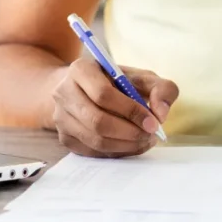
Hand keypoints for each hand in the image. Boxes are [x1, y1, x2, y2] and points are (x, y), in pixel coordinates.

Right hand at [52, 60, 178, 157]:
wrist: (85, 89)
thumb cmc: (117, 82)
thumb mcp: (141, 76)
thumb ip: (160, 88)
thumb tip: (160, 113)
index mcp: (80, 69)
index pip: (103, 94)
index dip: (130, 111)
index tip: (153, 122)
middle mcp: (64, 92)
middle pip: (97, 121)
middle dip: (129, 132)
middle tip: (151, 135)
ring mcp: (61, 117)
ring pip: (94, 140)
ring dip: (125, 145)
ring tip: (144, 140)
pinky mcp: (64, 138)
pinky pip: (92, 152)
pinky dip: (116, 152)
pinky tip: (130, 145)